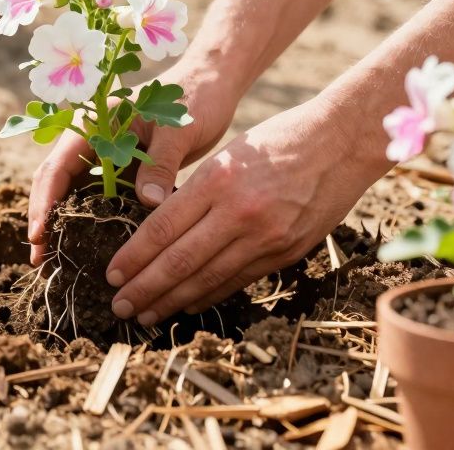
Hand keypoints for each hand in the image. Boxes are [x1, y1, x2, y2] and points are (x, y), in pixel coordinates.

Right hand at [27, 61, 239, 264]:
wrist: (213, 86)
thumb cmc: (194, 98)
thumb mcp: (177, 130)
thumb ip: (160, 164)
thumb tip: (148, 203)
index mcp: (94, 125)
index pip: (57, 167)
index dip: (44, 202)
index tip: (39, 234)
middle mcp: (93, 143)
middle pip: (57, 184)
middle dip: (45, 220)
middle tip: (40, 259)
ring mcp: (107, 158)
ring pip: (75, 195)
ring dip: (65, 225)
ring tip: (56, 262)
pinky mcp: (124, 171)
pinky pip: (102, 200)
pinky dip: (92, 222)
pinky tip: (92, 248)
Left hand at [105, 98, 388, 324]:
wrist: (343, 143)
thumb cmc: (280, 139)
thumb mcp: (228, 154)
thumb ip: (197, 192)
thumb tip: (160, 228)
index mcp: (217, 180)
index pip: (162, 228)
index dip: (133, 257)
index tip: (111, 274)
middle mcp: (239, 212)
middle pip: (179, 261)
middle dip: (144, 289)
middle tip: (119, 306)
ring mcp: (266, 237)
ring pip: (207, 279)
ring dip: (172, 301)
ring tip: (147, 314)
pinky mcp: (286, 252)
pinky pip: (238, 281)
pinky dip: (209, 295)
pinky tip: (188, 305)